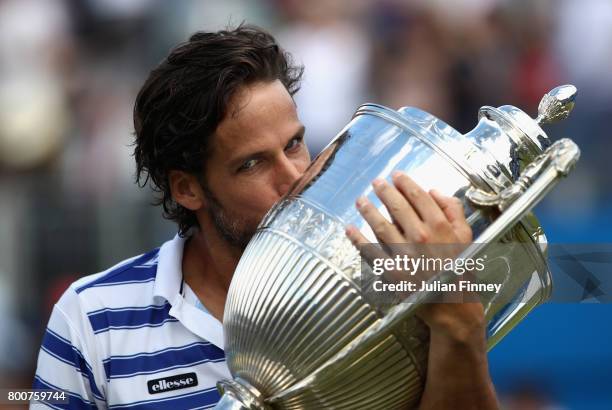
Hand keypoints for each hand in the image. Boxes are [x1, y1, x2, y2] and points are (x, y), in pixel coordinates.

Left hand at [345, 171, 484, 341]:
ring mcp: (404, 253)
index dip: (405, 183)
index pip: (418, 196)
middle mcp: (420, 236)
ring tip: (360, 200)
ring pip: (380, 225)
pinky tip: (349, 228)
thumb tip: (434, 191)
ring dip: (367, 210)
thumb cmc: (460, 269)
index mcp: (439, 226)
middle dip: (384, 191)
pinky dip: (357, 238)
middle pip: (397, 207)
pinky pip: (370, 251)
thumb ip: (453, 210)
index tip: (396, 175)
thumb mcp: (466, 236)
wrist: (453, 305)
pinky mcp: (391, 270)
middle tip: (375, 182)